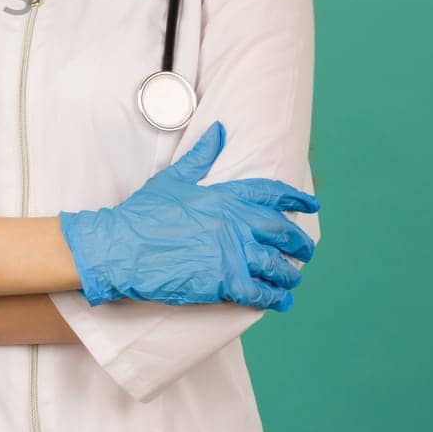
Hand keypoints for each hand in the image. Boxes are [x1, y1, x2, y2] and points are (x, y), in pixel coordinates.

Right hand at [56, 121, 319, 309]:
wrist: (120, 247)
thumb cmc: (142, 214)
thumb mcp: (172, 180)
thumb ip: (200, 157)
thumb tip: (219, 130)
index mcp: (223, 196)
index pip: (271, 194)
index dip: (296, 198)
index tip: (312, 204)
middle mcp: (233, 222)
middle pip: (282, 232)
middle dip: (300, 243)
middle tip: (306, 251)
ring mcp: (230, 252)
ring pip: (277, 265)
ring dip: (289, 274)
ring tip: (292, 279)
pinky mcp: (222, 281)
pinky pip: (260, 292)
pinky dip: (275, 298)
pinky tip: (280, 301)